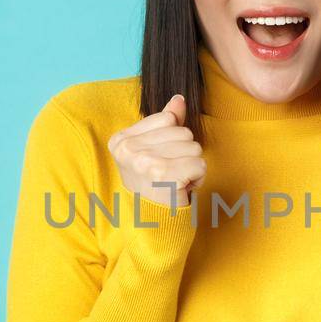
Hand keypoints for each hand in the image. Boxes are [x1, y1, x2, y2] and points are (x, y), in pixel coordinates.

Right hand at [107, 93, 205, 207]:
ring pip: (193, 148)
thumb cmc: (155, 185)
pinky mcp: (164, 176)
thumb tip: (179, 98)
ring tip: (175, 182)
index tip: (160, 162)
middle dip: (184, 155)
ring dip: (191, 167)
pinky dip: (197, 179)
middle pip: (183, 133)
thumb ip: (166, 123)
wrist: (153, 223)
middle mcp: (128, 150)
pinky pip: (199, 164)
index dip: (173, 140)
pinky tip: (182, 189)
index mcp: (120, 140)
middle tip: (169, 175)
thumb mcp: (154, 150)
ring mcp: (144, 162)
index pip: (168, 119)